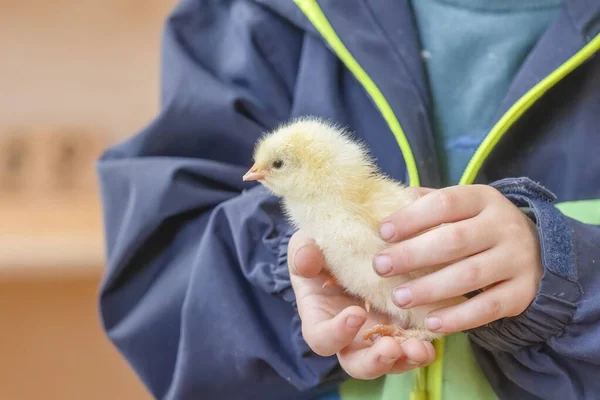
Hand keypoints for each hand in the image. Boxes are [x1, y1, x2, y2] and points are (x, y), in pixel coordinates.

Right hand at [288, 230, 435, 378]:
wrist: (350, 240)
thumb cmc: (322, 246)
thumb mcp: (307, 243)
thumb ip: (302, 252)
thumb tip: (307, 261)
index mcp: (319, 317)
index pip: (322, 338)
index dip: (337, 333)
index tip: (356, 314)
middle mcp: (347, 334)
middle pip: (356, 363)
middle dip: (374, 361)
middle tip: (390, 348)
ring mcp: (376, 332)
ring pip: (388, 360)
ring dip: (405, 359)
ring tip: (420, 350)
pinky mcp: (400, 325)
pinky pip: (411, 344)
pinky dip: (422, 346)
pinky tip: (433, 339)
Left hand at [374, 184, 542, 332]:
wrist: (537, 250)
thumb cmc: (479, 227)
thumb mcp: (461, 208)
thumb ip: (428, 204)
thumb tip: (389, 202)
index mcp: (483, 199)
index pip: (445, 203)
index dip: (412, 218)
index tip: (383, 233)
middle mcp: (504, 226)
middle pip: (455, 240)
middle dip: (413, 255)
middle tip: (381, 267)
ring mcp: (517, 259)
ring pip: (470, 275)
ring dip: (430, 288)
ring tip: (399, 298)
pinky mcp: (522, 292)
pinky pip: (488, 308)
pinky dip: (458, 317)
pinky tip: (431, 322)